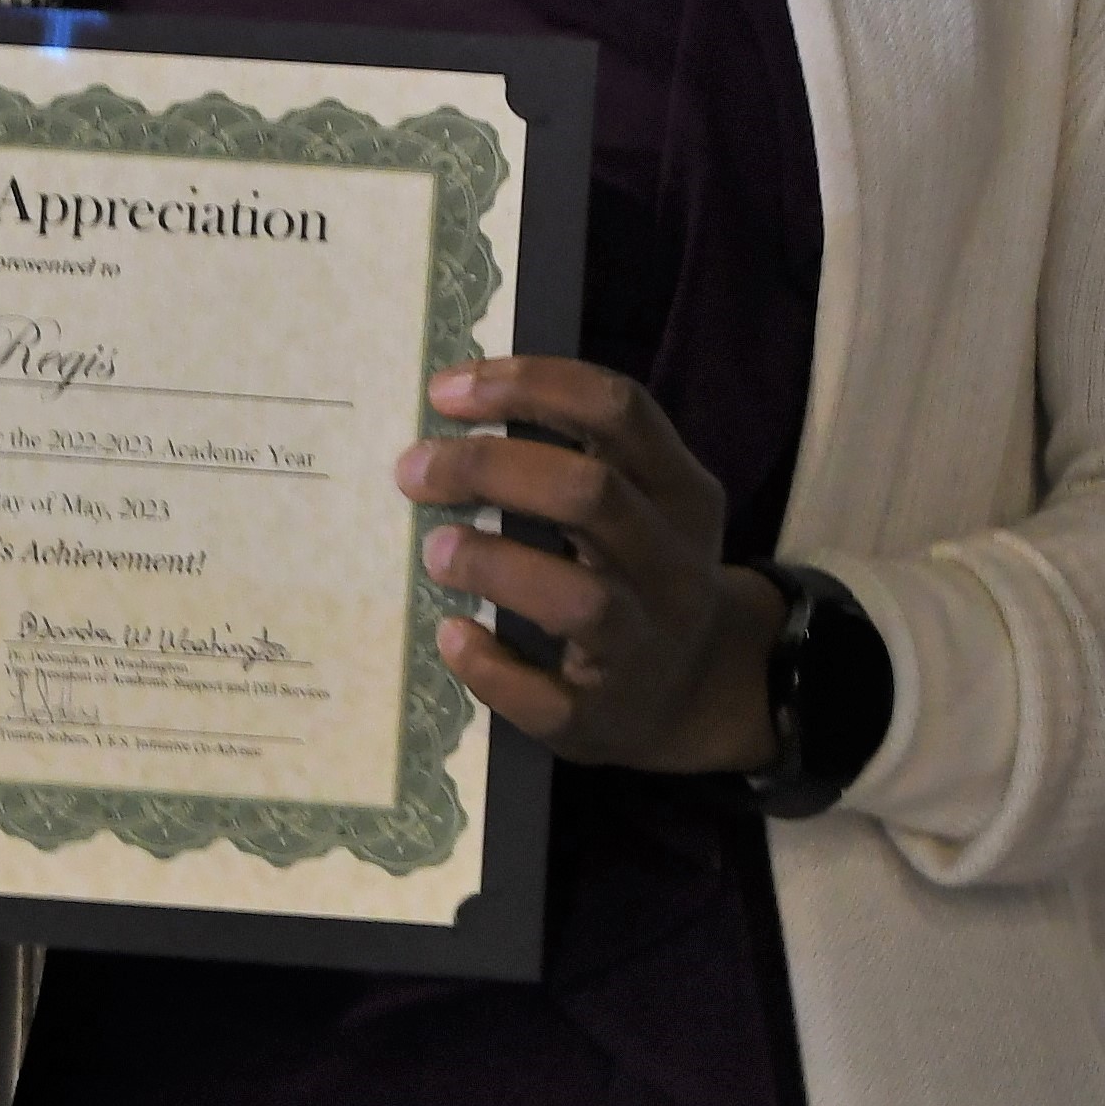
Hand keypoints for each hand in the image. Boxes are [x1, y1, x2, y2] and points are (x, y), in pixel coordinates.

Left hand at [393, 358, 781, 778]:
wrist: (691, 691)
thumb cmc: (634, 572)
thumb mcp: (639, 504)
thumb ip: (574, 455)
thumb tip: (453, 404)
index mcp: (683, 493)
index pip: (618, 411)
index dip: (528, 386)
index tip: (445, 390)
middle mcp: (674, 566)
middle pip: (590, 493)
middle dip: (488, 468)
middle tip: (413, 470)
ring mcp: (644, 646)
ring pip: (579, 598)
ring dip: (492, 564)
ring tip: (434, 550)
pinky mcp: (601, 718)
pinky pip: (545, 698)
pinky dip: (490, 666)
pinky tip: (453, 638)